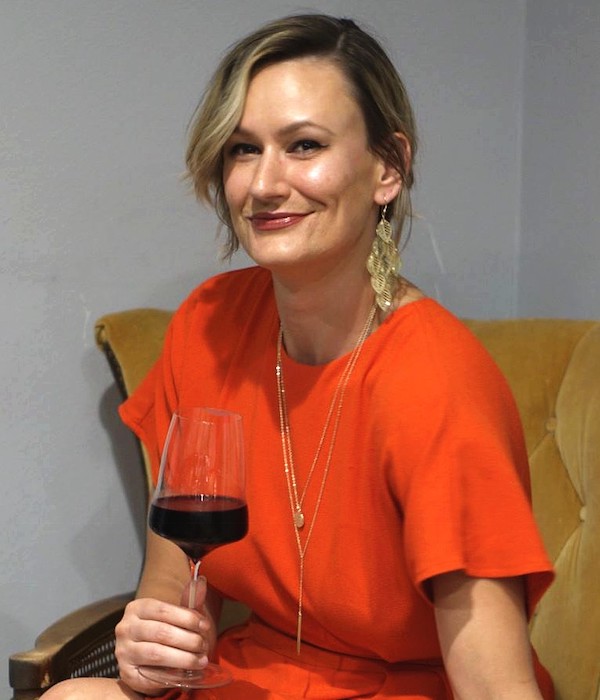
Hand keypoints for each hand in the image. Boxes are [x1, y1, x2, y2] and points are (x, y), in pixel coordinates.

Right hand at [115, 577, 214, 694]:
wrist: (147, 660)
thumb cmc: (165, 633)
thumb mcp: (178, 616)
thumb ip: (190, 601)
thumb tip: (202, 581)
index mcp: (137, 608)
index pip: (164, 610)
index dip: (187, 618)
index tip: (205, 626)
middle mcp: (126, 628)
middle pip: (161, 632)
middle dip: (188, 640)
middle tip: (204, 646)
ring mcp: (123, 651)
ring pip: (156, 654)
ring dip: (184, 658)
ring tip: (201, 661)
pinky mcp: (125, 674)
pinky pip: (150, 676)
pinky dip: (172, 675)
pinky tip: (186, 674)